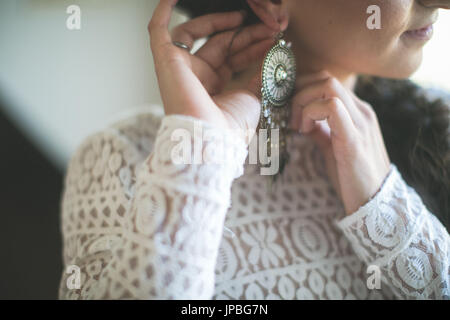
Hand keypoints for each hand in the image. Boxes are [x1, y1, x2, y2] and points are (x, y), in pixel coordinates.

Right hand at [148, 0, 276, 135]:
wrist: (211, 140)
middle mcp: (196, 76)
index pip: (233, 57)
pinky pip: (158, 30)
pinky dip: (164, 11)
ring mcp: (179, 68)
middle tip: (267, 26)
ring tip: (242, 16)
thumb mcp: (255, 97)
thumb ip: (261, 75)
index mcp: (214, 87)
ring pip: (195, 33)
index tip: (273, 38)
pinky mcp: (164, 61)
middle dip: (244, 34)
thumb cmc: (232, 127)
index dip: (252, 46)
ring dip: (218, 22)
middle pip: (219, 43)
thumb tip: (271, 56)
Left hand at [290, 71, 391, 215]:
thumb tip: (303, 120)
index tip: (287, 108)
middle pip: (325, 78)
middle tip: (288, 116)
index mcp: (357, 111)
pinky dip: (311, 113)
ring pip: (328, 86)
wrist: (374, 202)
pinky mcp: (354, 138)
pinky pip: (332, 108)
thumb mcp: (333, 147)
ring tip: (296, 124)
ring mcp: (360, 122)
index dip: (302, 88)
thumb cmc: (352, 176)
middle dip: (299, 91)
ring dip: (303, 101)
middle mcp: (361, 111)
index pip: (327, 81)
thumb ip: (321, 130)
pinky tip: (304, 131)